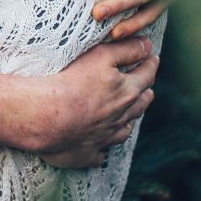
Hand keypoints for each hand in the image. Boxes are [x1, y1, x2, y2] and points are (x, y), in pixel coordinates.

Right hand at [26, 37, 158, 167]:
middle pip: (140, 105)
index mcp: (126, 92)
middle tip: (148, 88)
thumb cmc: (71, 82)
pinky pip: (99, 154)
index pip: (146, 75)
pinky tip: (101, 151)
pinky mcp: (86, 153)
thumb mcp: (102, 56)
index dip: (150, 64)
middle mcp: (120, 117)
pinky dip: (102, 151)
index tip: (154, 58)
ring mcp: (104, 137)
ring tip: (130, 118)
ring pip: (124, 130)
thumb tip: (148, 46)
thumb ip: (126, 50)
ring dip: (128, 122)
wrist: (46, 116)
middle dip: (146, 94)